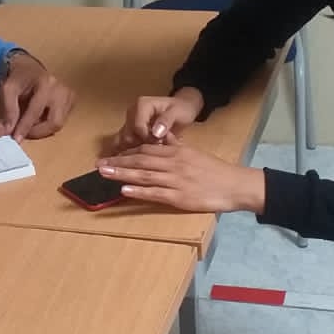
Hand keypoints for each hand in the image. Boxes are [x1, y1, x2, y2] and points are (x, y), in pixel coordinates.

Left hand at [0, 52, 74, 139]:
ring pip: (59, 123)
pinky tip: (38, 119)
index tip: (16, 139)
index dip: (25, 128)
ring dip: (42, 129)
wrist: (29, 67)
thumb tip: (9, 130)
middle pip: (55, 122)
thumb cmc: (18, 78)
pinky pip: (61, 120)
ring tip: (28, 124)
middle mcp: (61, 90)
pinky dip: (48, 124)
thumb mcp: (8, 90)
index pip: (36, 112)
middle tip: (24, 134)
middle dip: (38, 132)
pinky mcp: (72, 101)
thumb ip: (9, 110)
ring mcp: (69, 95)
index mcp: (46, 83)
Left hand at [97, 142, 265, 213]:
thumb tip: (163, 136)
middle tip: (99, 164)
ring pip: (144, 176)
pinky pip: (155, 193)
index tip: (111, 155)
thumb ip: (177, 144)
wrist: (235, 185)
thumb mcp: (194, 152)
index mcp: (177, 152)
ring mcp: (176, 181)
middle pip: (141, 160)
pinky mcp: (180, 197)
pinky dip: (139, 191)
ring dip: (122, 174)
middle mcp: (174, 164)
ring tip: (104, 174)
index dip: (127, 153)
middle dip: (118, 162)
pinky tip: (124, 190)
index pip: (146, 149)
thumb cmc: (215, 170)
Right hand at [113, 87, 204, 152]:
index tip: (160, 143)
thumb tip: (156, 132)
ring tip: (150, 155)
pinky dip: (131, 154)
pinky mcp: (129, 134)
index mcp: (141, 105)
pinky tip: (141, 160)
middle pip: (127, 136)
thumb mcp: (177, 112)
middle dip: (140, 147)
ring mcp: (128, 124)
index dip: (148, 139)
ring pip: (123, 143)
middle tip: (156, 149)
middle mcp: (131, 114)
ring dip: (135, 152)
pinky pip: (124, 146)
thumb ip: (166, 120)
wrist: (180, 110)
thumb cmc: (179, 109)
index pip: (137, 127)